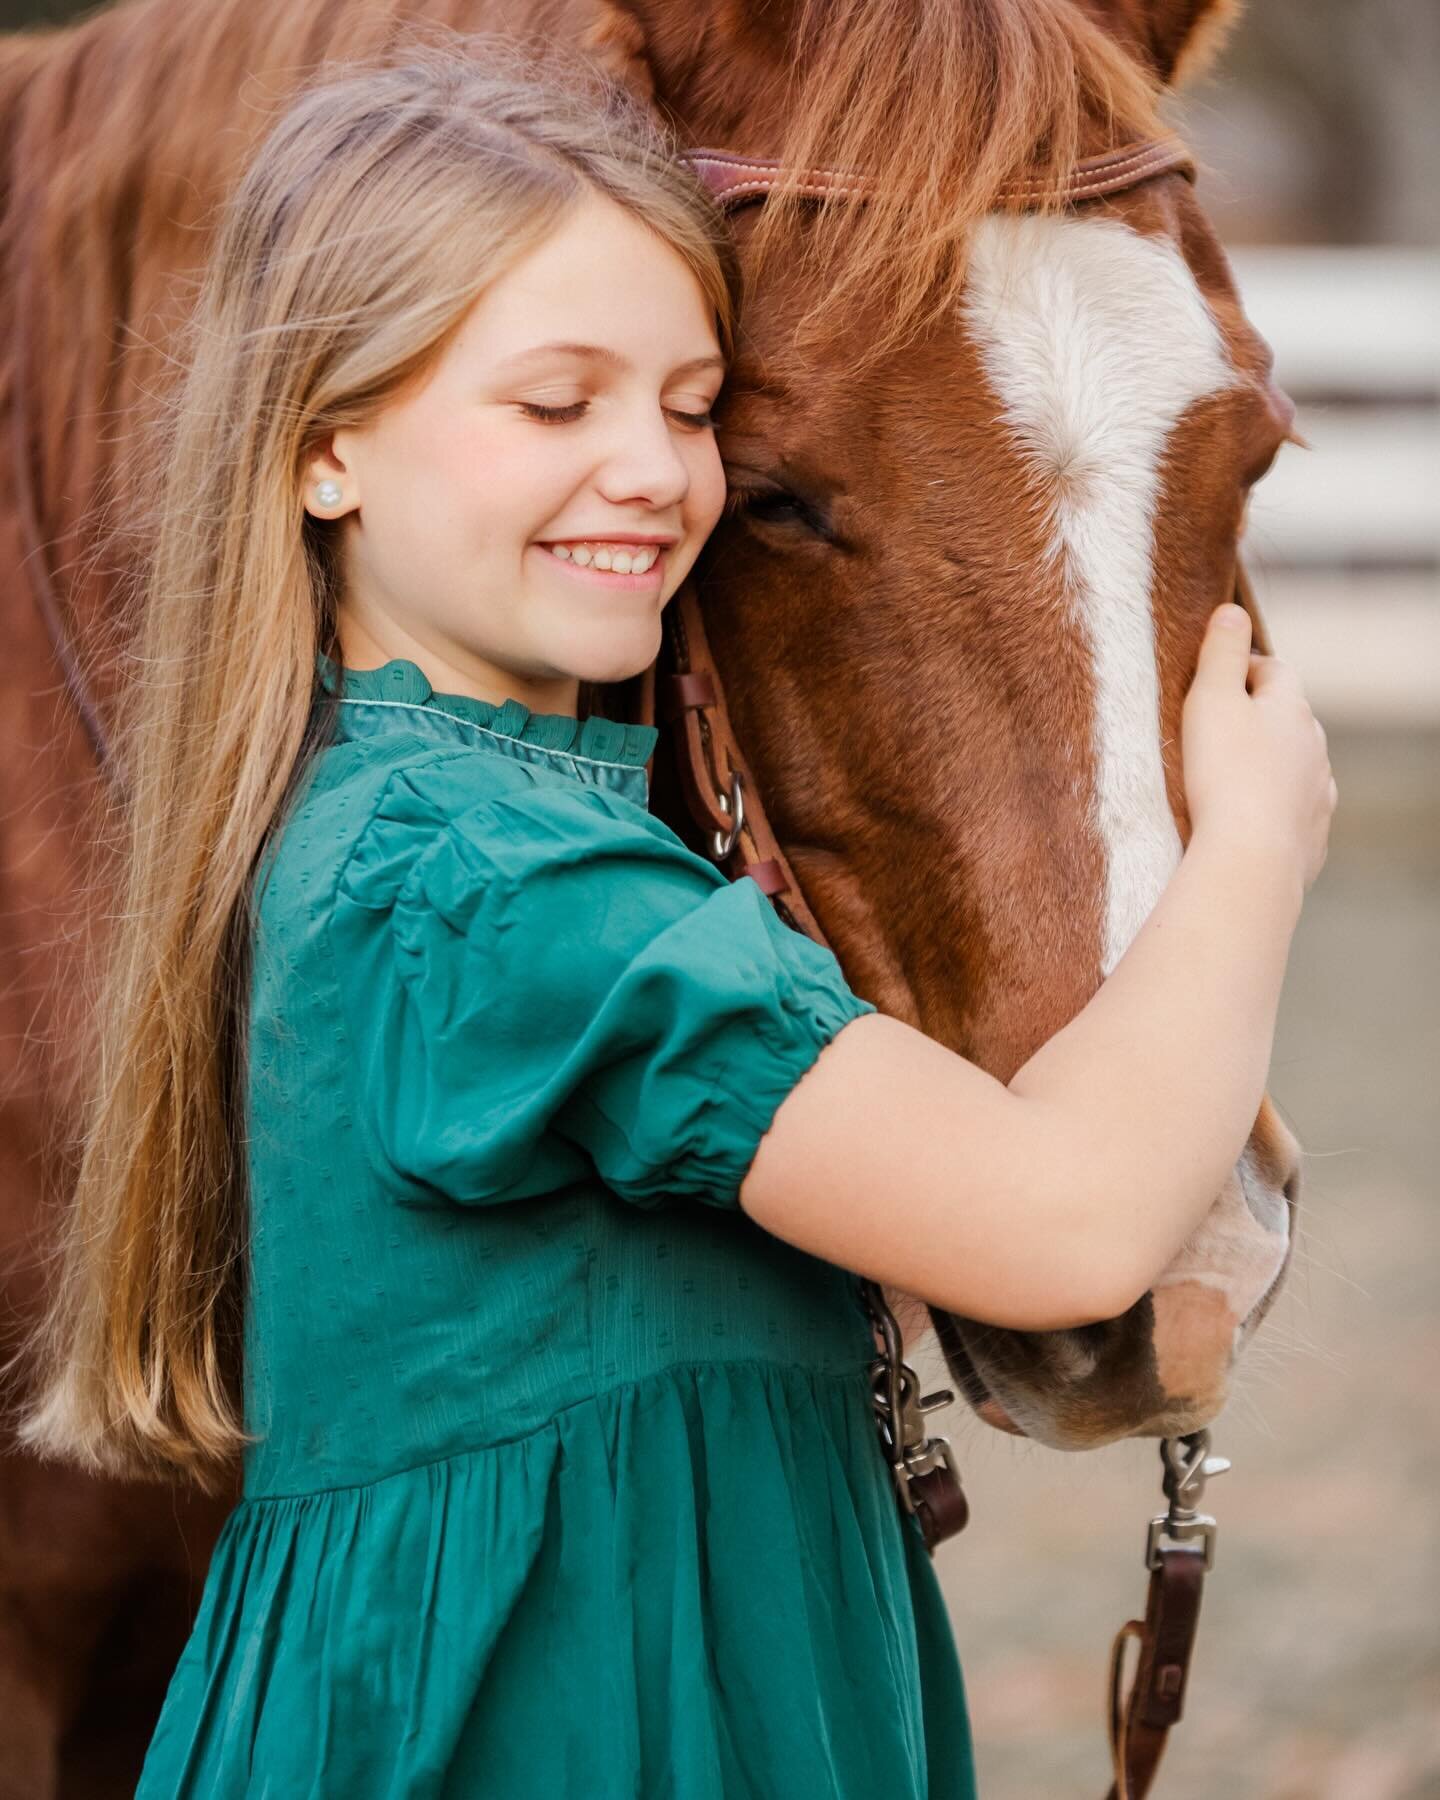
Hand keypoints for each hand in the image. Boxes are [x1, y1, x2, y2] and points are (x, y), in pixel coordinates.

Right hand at [1181, 602, 1337, 890]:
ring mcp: (1318, 794)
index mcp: (1291, 709)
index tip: (1212, 677)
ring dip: (1268, 764)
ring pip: (1295, 766)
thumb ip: (1221, 652)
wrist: (1249, 858)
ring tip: (1228, 778)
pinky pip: (1293, 812)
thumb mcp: (1211, 700)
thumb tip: (1232, 611)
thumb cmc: (1223, 776)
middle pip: (1288, 718)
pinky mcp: (1312, 837)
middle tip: (1214, 728)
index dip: (1242, 667)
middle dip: (1257, 717)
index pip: (1273, 669)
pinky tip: (1247, 820)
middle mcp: (1314, 748)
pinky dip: (1273, 808)